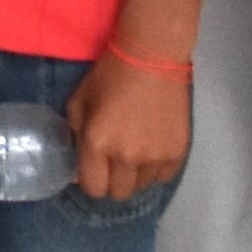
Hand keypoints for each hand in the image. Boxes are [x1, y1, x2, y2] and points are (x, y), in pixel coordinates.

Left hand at [67, 52, 192, 200]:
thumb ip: (74, 137)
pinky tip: (151, 148)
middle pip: (118, 193)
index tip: (93, 169)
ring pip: (142, 186)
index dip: (90, 181)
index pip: (93, 187)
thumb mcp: (79, 102)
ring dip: (135, 175)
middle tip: (113, 161)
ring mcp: (155, 157)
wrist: (152, 57)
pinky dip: (155, 169)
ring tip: (134, 151)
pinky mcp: (178, 153)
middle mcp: (127, 156)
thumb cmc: (110, 75)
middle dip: (111, 181)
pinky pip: (163, 177)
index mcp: (98, 142)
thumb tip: (77, 169)